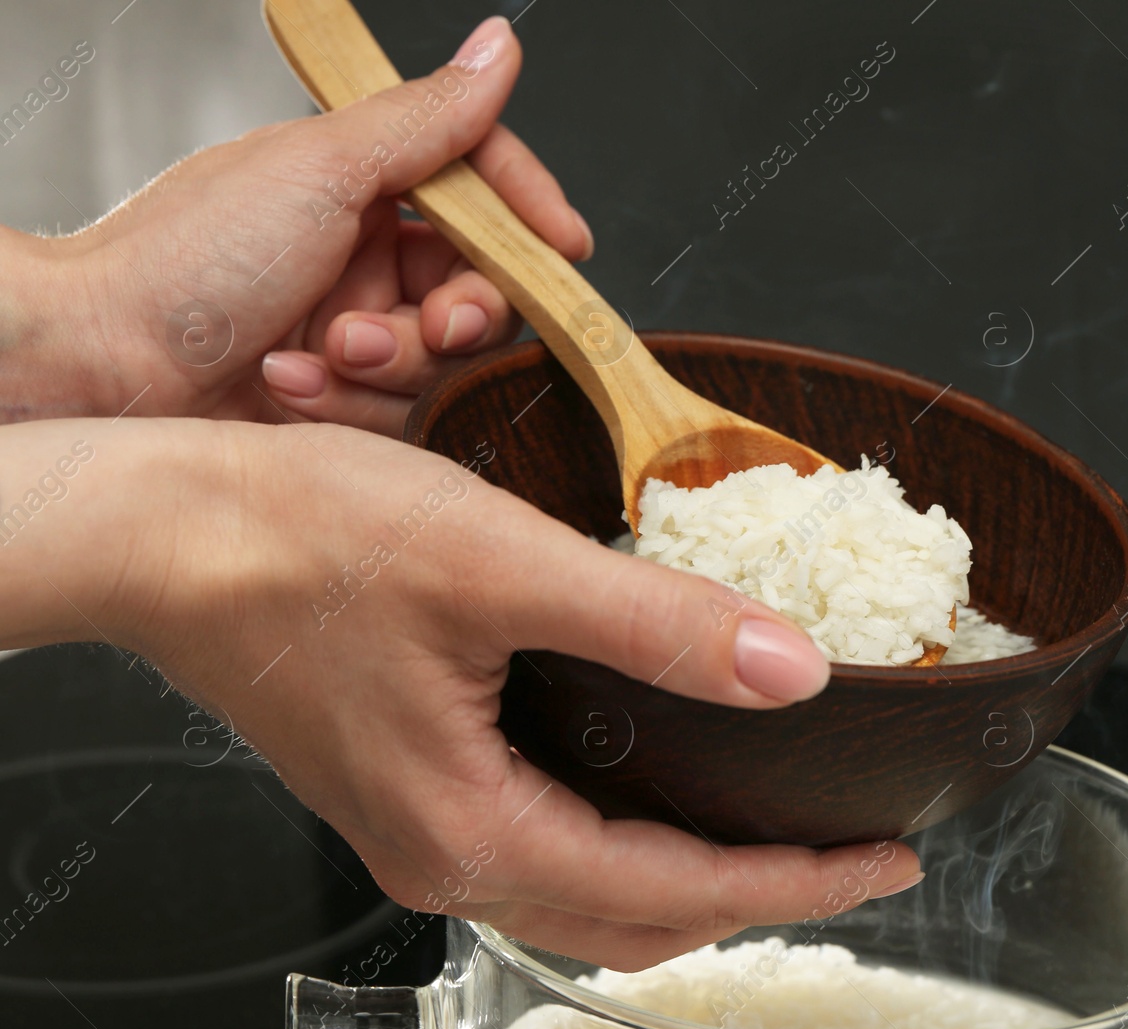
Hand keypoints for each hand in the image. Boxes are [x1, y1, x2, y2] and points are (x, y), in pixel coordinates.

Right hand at [0, 416, 922, 969]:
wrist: (163, 527)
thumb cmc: (296, 541)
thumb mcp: (502, 565)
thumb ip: (655, 626)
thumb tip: (785, 671)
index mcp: (473, 827)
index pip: (675, 892)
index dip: (795, 881)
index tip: (881, 860)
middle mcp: (446, 851)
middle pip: (638, 917)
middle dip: (759, 896)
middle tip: (852, 855)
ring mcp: (423, 826)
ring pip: (592, 894)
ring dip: (694, 876)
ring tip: (778, 836)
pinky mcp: (412, 784)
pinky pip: (548, 848)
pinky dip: (629, 840)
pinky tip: (662, 789)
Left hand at [6, 16, 585, 436]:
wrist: (100, 366)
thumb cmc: (184, 260)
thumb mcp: (321, 169)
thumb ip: (428, 121)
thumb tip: (497, 51)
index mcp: (362, 187)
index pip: (483, 191)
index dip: (529, 219)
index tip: (563, 247)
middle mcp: (364, 257)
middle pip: (480, 288)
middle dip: (453, 315)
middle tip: (428, 325)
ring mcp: (354, 330)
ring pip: (445, 362)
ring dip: (390, 364)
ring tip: (319, 354)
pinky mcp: (342, 401)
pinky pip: (400, 414)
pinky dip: (351, 404)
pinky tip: (291, 386)